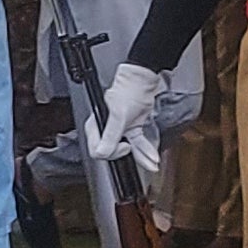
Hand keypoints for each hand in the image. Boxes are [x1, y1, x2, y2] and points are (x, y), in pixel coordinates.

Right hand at [91, 61, 163, 180]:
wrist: (142, 82)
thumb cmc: (126, 92)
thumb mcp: (118, 117)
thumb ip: (110, 136)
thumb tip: (101, 153)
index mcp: (96, 126)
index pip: (97, 150)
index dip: (110, 152)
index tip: (123, 147)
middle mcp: (106, 130)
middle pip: (112, 152)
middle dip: (125, 156)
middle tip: (132, 151)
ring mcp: (120, 130)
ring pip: (128, 149)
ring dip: (141, 158)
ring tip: (151, 165)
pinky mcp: (132, 129)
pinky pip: (138, 144)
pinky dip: (145, 151)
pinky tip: (152, 157)